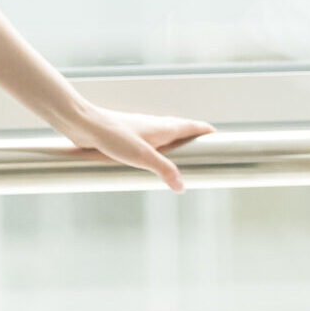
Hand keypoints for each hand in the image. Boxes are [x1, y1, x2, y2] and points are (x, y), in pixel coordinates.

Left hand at [50, 105, 210, 192]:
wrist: (85, 125)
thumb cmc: (113, 135)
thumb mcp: (142, 156)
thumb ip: (164, 170)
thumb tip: (182, 186)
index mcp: (166, 127)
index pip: (196, 127)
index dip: (210, 133)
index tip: (223, 142)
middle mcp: (157, 126)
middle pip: (184, 132)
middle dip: (197, 142)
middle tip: (207, 157)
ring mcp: (144, 131)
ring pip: (168, 138)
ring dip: (178, 148)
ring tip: (184, 164)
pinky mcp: (130, 137)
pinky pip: (153, 144)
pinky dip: (161, 152)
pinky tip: (152, 164)